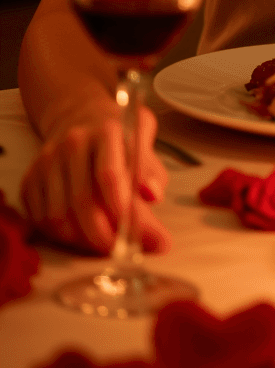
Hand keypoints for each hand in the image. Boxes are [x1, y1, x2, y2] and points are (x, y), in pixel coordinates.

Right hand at [21, 103, 169, 254]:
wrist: (79, 117)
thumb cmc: (119, 136)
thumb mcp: (143, 141)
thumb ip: (151, 171)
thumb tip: (152, 195)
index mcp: (106, 131)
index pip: (110, 176)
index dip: (123, 212)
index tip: (139, 237)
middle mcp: (72, 143)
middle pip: (82, 202)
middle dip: (103, 236)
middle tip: (121, 250)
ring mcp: (47, 160)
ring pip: (58, 216)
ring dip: (82, 240)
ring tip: (102, 242)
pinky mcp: (30, 178)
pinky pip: (40, 220)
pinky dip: (61, 237)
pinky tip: (80, 234)